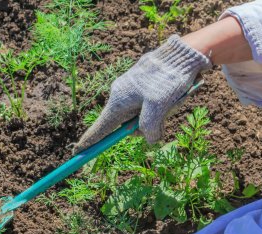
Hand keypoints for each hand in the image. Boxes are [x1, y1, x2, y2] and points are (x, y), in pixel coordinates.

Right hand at [74, 35, 210, 151]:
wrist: (183, 53)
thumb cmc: (168, 79)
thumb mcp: (158, 107)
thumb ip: (149, 127)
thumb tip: (150, 138)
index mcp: (119, 100)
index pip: (101, 127)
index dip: (91, 141)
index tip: (78, 152)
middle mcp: (121, 94)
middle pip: (126, 123)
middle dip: (144, 127)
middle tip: (162, 118)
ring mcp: (132, 88)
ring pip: (140, 114)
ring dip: (156, 115)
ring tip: (172, 101)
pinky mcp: (143, 84)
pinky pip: (148, 103)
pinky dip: (161, 105)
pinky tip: (173, 94)